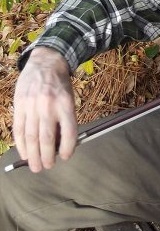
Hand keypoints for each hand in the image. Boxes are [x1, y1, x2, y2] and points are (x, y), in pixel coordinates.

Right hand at [13, 47, 77, 171]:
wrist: (45, 63)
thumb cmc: (60, 86)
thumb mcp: (69, 100)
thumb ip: (65, 120)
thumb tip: (61, 145)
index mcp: (66, 104)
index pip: (69, 131)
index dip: (67, 148)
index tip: (65, 157)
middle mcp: (49, 106)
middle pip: (47, 138)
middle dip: (47, 156)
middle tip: (47, 167)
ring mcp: (32, 106)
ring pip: (31, 137)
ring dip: (33, 155)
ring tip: (36, 166)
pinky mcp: (19, 105)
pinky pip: (19, 129)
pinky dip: (21, 144)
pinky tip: (24, 153)